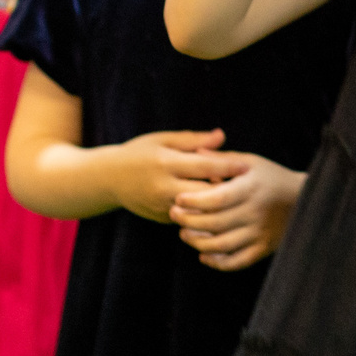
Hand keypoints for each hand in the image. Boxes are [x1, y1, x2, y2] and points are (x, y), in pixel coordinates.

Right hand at [108, 129, 247, 222]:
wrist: (108, 179)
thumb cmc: (139, 153)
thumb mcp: (162, 140)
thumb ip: (193, 140)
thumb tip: (222, 136)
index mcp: (165, 163)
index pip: (203, 167)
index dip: (228, 166)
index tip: (248, 166)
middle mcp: (163, 187)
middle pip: (205, 193)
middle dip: (226, 190)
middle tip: (246, 185)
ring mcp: (161, 206)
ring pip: (199, 211)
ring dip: (217, 206)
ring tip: (236, 199)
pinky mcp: (162, 219)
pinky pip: (190, 219)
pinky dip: (204, 215)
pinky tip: (219, 210)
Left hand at [171, 156, 304, 270]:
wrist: (306, 200)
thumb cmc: (273, 177)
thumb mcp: (252, 162)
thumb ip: (223, 159)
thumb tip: (195, 153)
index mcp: (251, 188)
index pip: (217, 198)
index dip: (195, 200)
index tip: (178, 198)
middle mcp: (255, 212)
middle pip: (214, 223)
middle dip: (189, 221)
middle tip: (174, 215)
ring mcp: (259, 233)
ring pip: (222, 245)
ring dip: (198, 242)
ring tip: (184, 234)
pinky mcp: (263, 249)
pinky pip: (237, 261)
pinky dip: (217, 263)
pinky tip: (204, 255)